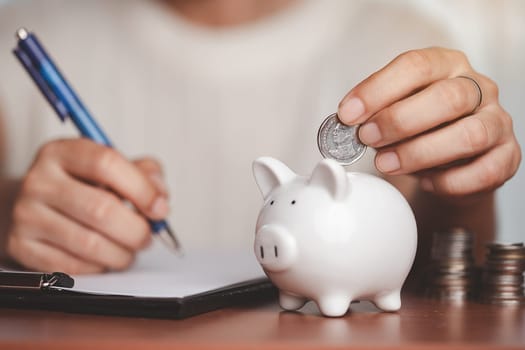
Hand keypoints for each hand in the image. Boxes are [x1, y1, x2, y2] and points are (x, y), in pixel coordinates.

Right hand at [6, 138, 168, 273]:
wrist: (41, 205)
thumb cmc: (86, 186)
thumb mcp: (115, 168)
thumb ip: (145, 175)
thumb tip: (159, 200)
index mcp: (62, 152)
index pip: (106, 163)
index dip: (141, 189)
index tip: (160, 209)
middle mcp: (39, 180)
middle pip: (101, 209)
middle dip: (136, 230)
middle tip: (147, 237)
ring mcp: (26, 214)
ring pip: (89, 243)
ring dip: (122, 254)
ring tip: (129, 250)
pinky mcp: (21, 246)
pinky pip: (72, 266)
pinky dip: (99, 267)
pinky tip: (104, 257)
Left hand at [338, 47, 520, 197]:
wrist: (449, 161)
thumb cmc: (417, 129)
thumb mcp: (393, 110)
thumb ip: (375, 112)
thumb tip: (348, 123)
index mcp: (446, 65)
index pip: (416, 66)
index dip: (378, 90)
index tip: (348, 113)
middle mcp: (477, 88)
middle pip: (447, 98)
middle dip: (399, 121)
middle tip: (367, 139)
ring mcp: (497, 121)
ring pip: (469, 135)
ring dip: (420, 153)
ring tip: (387, 164)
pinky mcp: (507, 156)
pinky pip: (485, 171)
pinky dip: (449, 182)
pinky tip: (425, 182)